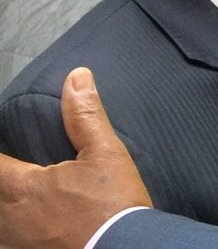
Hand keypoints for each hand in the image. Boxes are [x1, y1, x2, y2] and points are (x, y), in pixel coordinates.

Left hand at [0, 67, 152, 247]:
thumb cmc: (113, 205)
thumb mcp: (106, 153)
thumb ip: (84, 116)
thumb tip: (76, 77)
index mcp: (21, 186)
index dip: (0, 153)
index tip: (9, 149)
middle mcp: (9, 217)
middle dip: (6, 177)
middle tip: (18, 170)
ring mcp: (16, 243)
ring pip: (1, 221)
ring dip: (8, 208)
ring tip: (25, 201)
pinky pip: (9, 243)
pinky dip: (14, 234)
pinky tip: (29, 229)